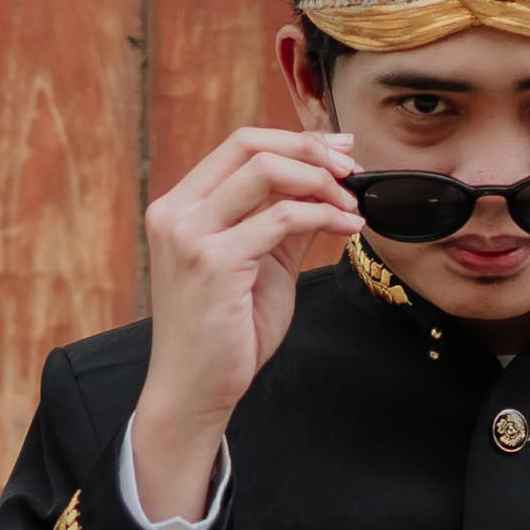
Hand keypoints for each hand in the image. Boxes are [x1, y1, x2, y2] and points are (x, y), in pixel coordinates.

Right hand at [132, 120, 358, 518]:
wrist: (194, 390)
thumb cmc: (225, 334)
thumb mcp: (260, 263)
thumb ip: (282, 221)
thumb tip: (326, 184)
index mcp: (181, 206)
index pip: (240, 144)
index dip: (296, 139)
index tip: (341, 151)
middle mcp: (177, 212)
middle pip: (250, 145)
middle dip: (311, 150)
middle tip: (353, 171)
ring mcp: (190, 235)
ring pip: (265, 171)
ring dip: (321, 182)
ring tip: (352, 206)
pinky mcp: (213, 262)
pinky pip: (281, 218)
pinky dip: (323, 216)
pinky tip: (346, 229)